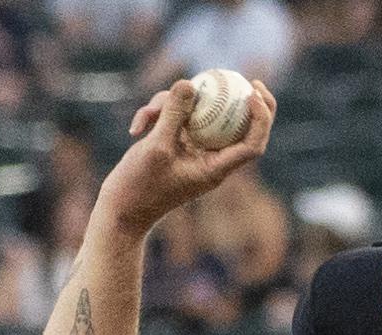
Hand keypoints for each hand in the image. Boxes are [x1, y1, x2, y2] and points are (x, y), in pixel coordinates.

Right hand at [97, 75, 276, 237]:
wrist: (121, 209)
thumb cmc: (140, 186)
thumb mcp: (156, 147)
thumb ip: (173, 115)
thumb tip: (190, 83)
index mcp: (215, 169)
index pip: (252, 145)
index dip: (260, 119)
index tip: (252, 93)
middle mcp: (209, 160)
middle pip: (238, 128)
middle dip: (245, 103)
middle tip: (249, 79)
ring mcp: (192, 150)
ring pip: (198, 115)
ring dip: (171, 105)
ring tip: (146, 117)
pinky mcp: (175, 143)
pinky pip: (176, 118)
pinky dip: (157, 115)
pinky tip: (136, 128)